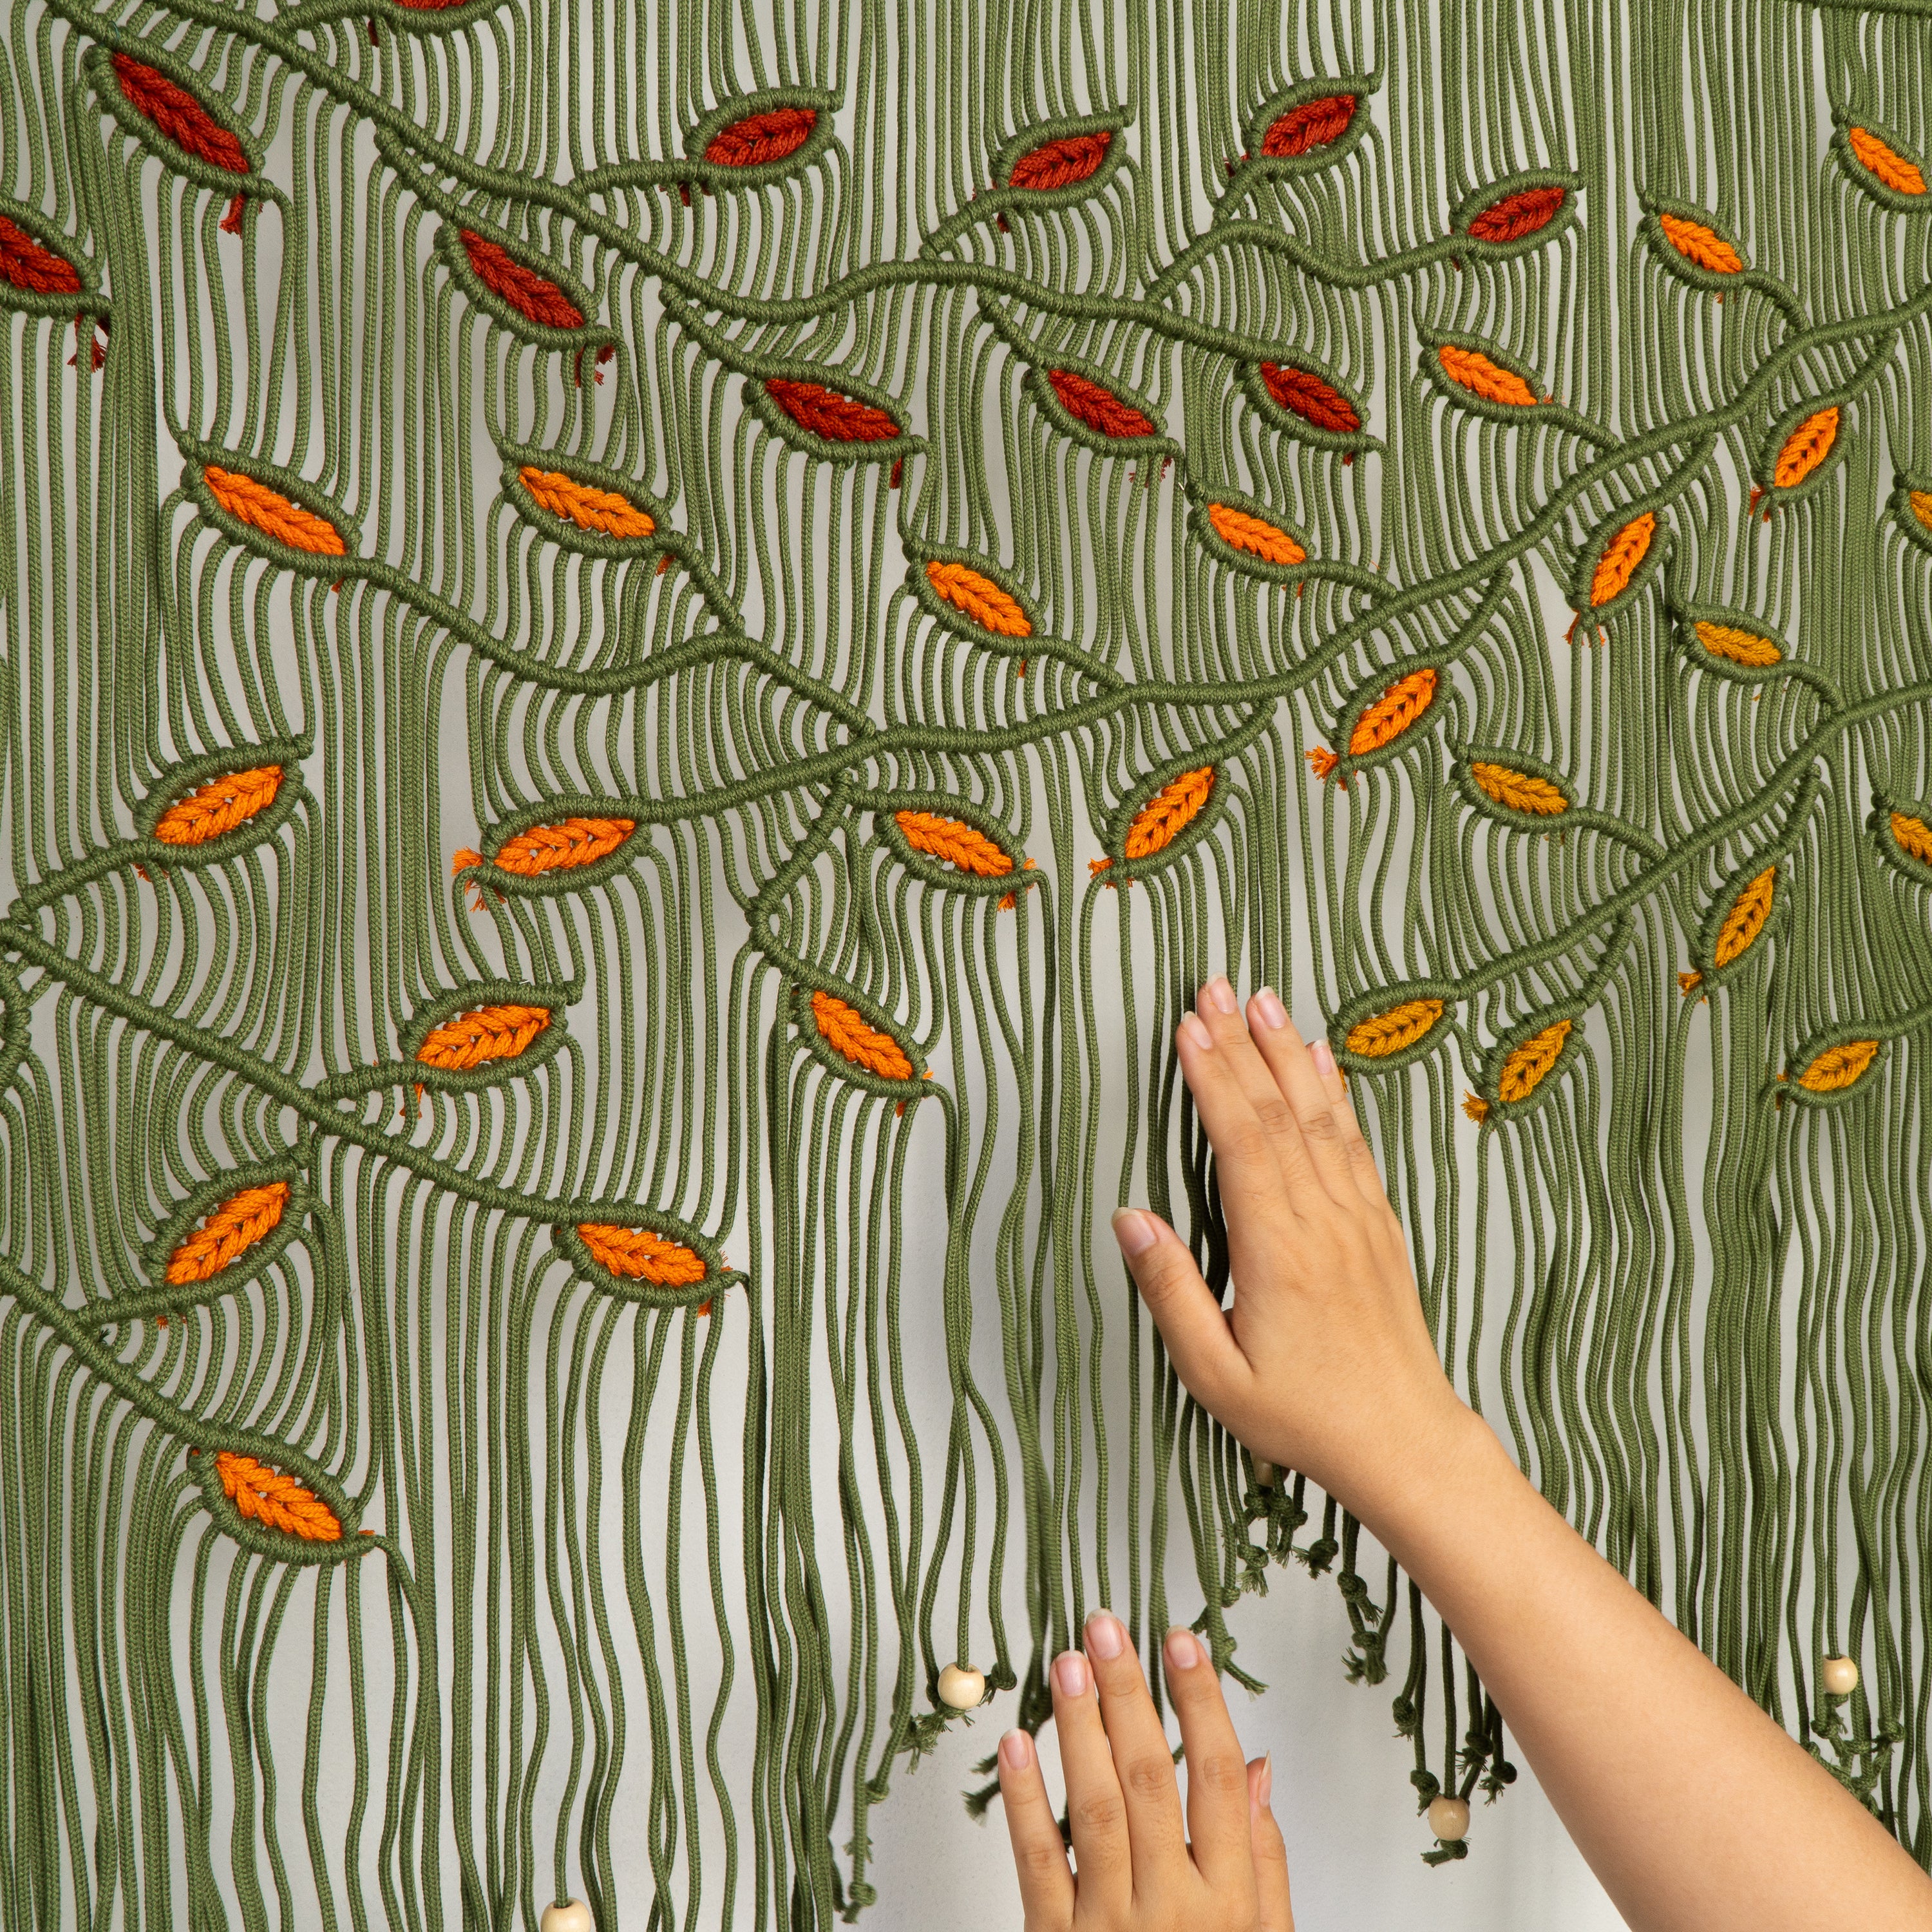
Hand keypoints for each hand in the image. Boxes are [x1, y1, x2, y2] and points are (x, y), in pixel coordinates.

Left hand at [996, 1615, 1290, 1930]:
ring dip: (1079, 1729)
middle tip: (1108, 1626)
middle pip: (1153, 1779)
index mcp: (1229, 1900)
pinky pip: (1038, 1862)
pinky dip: (1022, 1800)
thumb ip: (1265, 1857)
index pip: (1219, 1779)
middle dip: (1129, 1694)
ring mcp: (1111, 1926)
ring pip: (1096, 1808)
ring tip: (1067, 1663)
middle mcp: (1173, 1907)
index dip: (1200, 1702)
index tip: (1180, 1641)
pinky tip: (1016, 1743)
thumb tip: (1260, 1765)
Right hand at [1109, 977, 1471, 1524]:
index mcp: (1277, 1251)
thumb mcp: (1214, 1373)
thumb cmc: (1304, 1417)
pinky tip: (1320, 1062)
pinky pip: (1355, 1144)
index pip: (1241, 1142)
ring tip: (1264, 1000)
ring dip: (1288, 1053)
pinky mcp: (1379, 1228)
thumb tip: (1131, 1219)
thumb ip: (1170, 1291)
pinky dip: (1336, 1095)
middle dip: (1242, 1044)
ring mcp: (1357, 1220)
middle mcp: (1322, 1222)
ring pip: (1319, 1117)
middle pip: (1277, 1112)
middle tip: (1214, 986)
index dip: (1213, 1079)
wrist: (1404, 1442)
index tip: (1188, 1028)